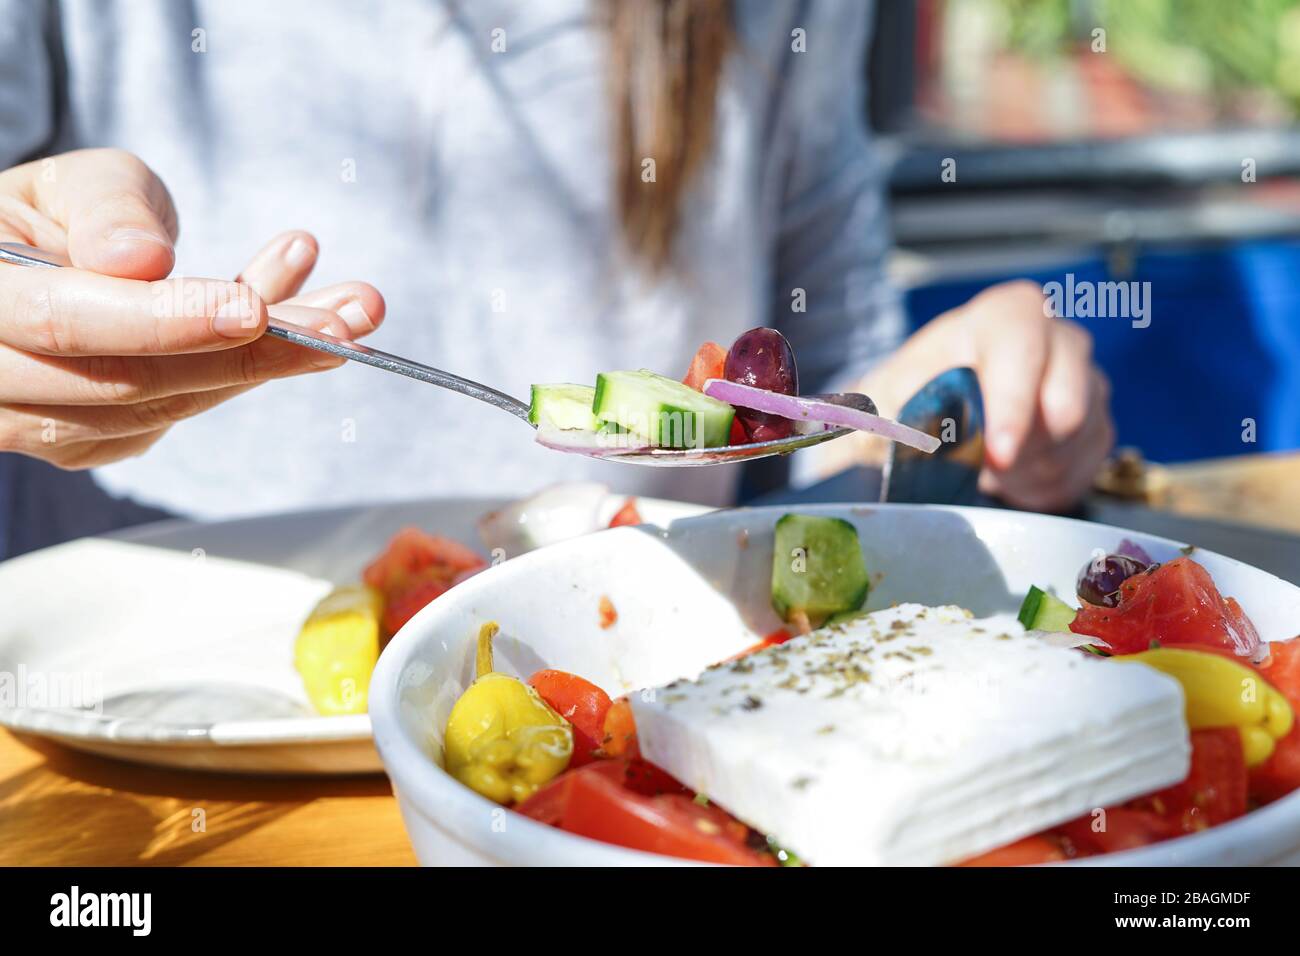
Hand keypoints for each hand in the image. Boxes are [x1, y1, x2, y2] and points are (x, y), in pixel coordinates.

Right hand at [0, 148, 383, 467]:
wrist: (29, 264)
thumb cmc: (50, 217)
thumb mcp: (71, 182)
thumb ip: (104, 208)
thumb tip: (140, 260)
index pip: (63, 322)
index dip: (163, 320)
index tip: (252, 309)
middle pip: (123, 384)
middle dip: (247, 355)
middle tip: (342, 322)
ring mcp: (35, 423)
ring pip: (159, 409)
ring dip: (265, 363)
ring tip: (346, 311)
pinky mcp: (88, 442)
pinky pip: (174, 415)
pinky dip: (245, 370)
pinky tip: (301, 322)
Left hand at [836, 280, 1113, 511]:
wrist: (934, 417)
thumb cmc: (911, 397)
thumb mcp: (881, 398)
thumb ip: (874, 409)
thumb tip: (857, 425)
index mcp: (1001, 318)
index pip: (1022, 342)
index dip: (1013, 401)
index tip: (996, 454)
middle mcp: (1055, 340)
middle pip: (1072, 398)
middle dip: (1027, 450)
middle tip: (985, 470)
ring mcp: (1085, 382)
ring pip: (1079, 441)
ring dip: (1030, 472)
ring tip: (988, 470)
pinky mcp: (1097, 424)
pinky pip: (1086, 468)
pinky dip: (1044, 486)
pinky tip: (1010, 479)